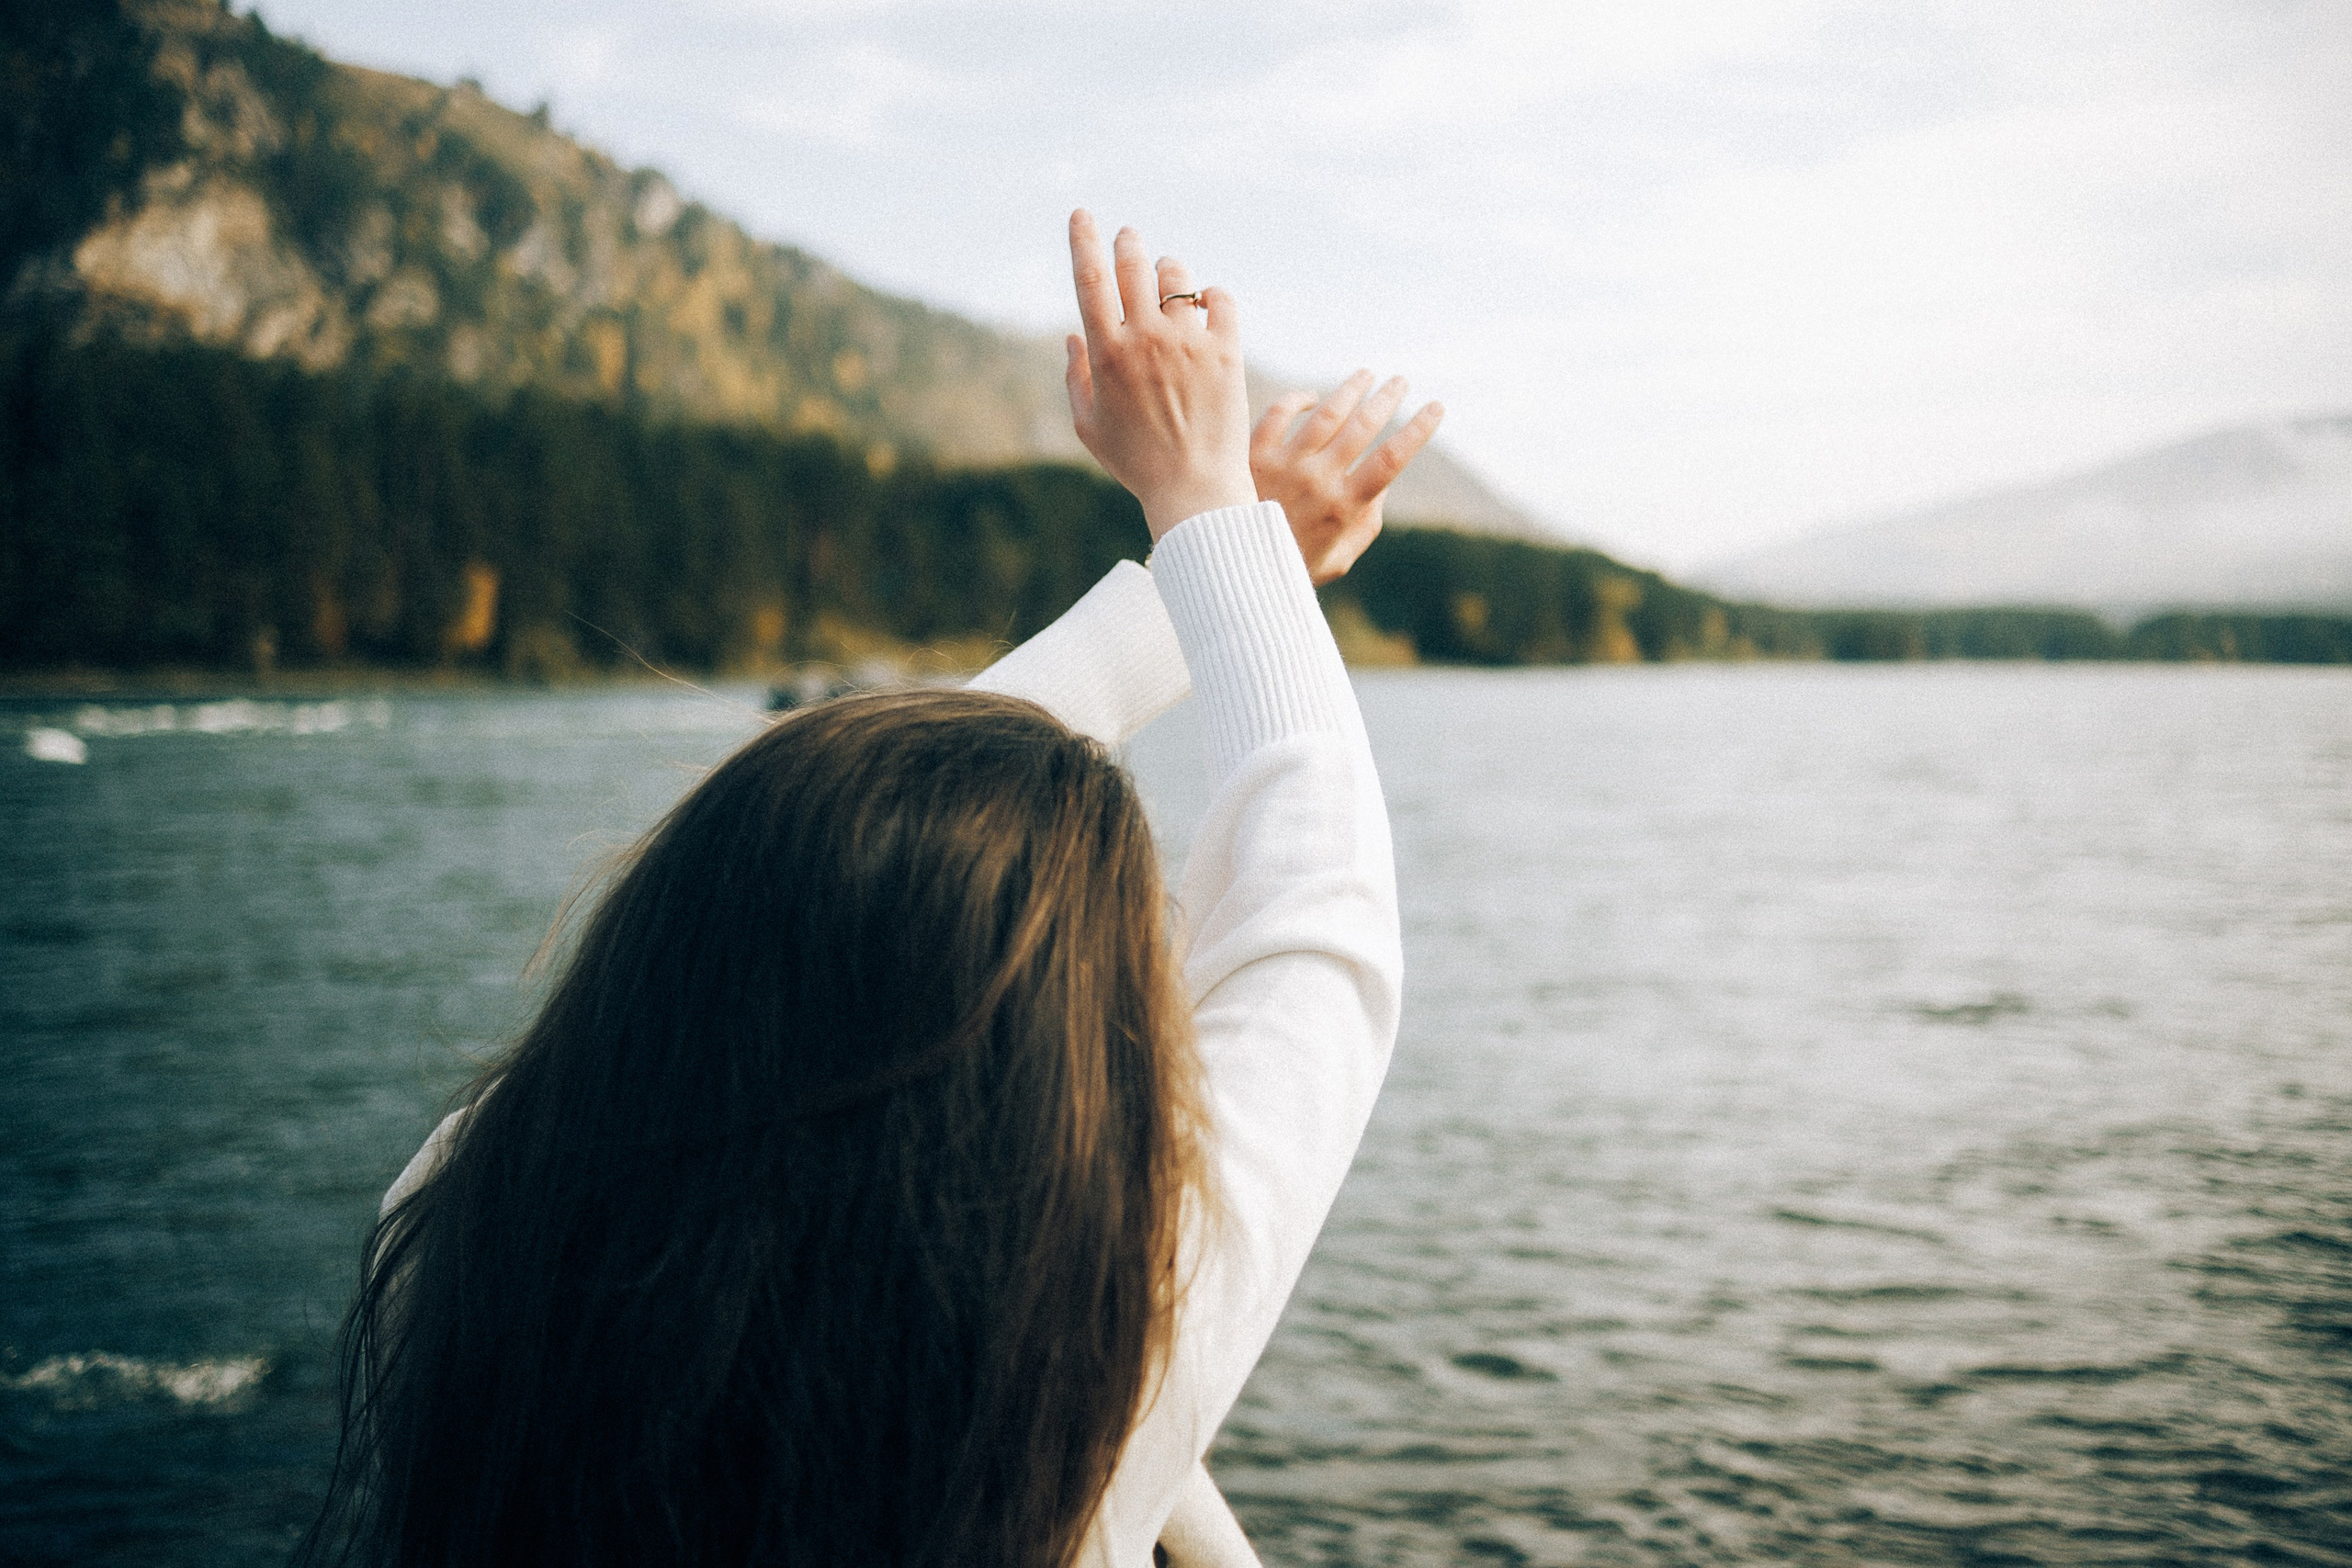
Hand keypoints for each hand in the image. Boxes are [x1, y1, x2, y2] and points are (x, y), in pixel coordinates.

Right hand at [1064, 211, 1256, 540]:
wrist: (1195, 489)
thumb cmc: (1137, 463)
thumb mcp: (1091, 427)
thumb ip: (1075, 377)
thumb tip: (1074, 335)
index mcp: (1107, 354)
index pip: (1089, 280)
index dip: (1083, 240)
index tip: (1082, 215)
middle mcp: (1146, 339)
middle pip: (1134, 265)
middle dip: (1128, 243)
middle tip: (1129, 238)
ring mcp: (1188, 343)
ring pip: (1177, 278)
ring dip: (1169, 272)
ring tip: (1169, 283)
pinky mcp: (1226, 351)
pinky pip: (1220, 299)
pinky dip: (1212, 295)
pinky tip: (1208, 305)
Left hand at [1250, 373, 1443, 584]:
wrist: (1230, 568)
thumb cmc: (1291, 567)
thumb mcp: (1339, 560)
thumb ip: (1365, 525)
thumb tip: (1381, 488)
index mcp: (1343, 506)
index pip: (1391, 459)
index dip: (1418, 430)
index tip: (1436, 407)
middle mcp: (1317, 480)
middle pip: (1362, 427)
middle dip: (1387, 399)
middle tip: (1400, 381)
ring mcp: (1284, 464)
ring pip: (1325, 413)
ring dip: (1350, 390)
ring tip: (1366, 375)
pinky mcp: (1253, 455)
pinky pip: (1278, 414)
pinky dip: (1296, 400)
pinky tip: (1310, 397)